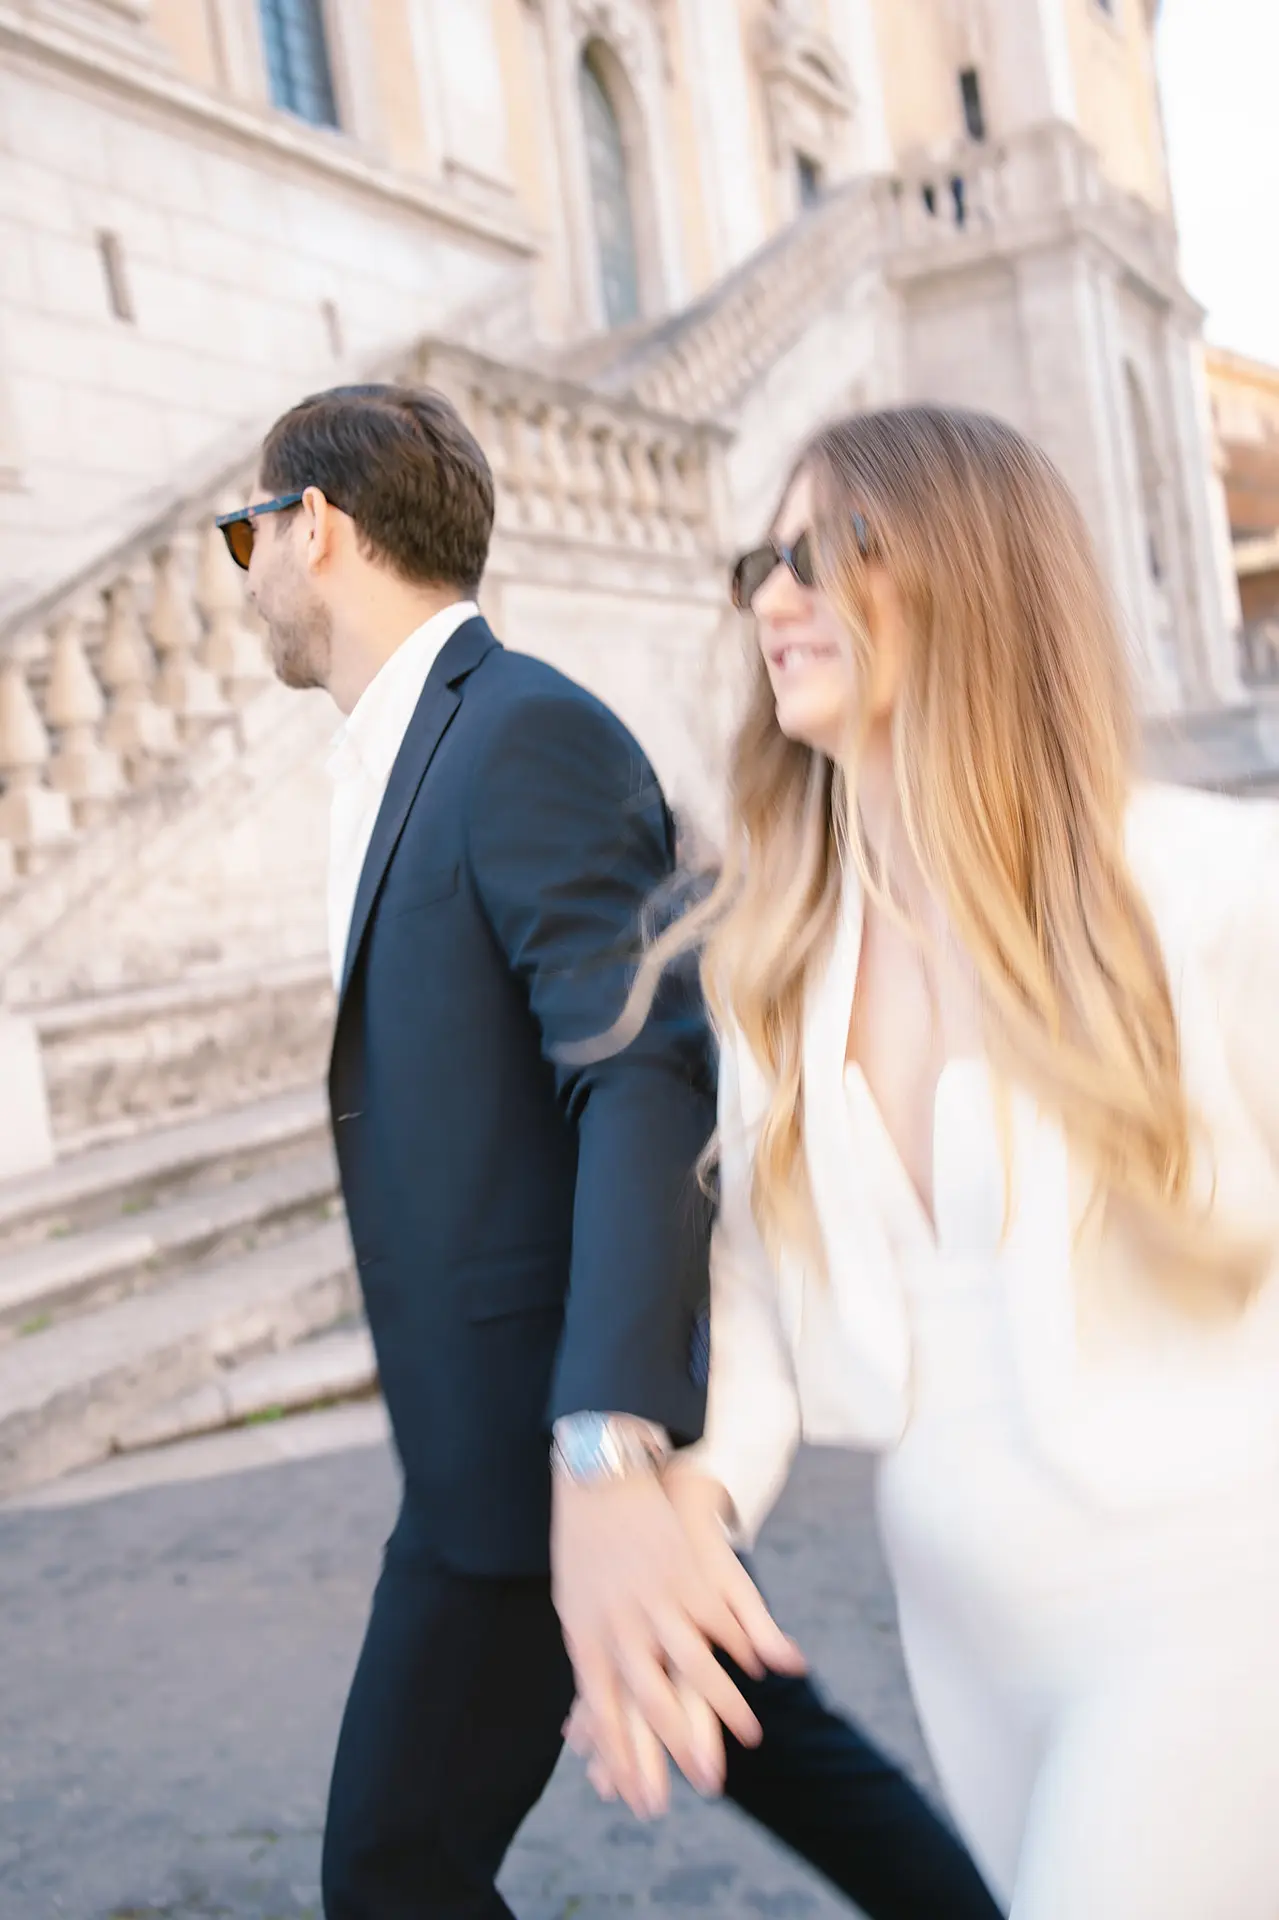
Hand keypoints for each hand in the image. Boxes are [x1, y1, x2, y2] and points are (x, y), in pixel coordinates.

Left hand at [551, 1466, 803, 1818]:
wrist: (603, 1477)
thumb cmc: (583, 1550)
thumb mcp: (574, 1608)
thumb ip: (592, 1667)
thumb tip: (579, 1727)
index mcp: (586, 1637)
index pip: (605, 1714)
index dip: (625, 1761)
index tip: (644, 1801)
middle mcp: (621, 1626)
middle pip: (654, 1702)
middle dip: (682, 1752)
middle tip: (710, 1787)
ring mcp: (657, 1600)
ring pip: (696, 1667)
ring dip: (725, 1707)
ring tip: (751, 1736)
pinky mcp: (688, 1573)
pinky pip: (721, 1620)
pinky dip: (742, 1647)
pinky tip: (762, 1670)